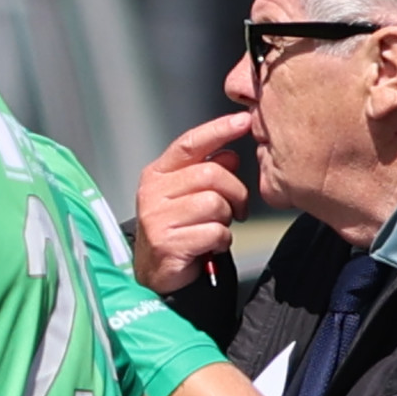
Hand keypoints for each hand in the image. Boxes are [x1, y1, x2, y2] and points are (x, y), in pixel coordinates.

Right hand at [132, 115, 253, 293]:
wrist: (156, 273)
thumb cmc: (176, 230)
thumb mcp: (190, 194)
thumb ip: (207, 171)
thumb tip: (230, 154)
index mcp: (157, 174)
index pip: (190, 143)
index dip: (219, 130)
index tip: (243, 121)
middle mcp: (152, 192)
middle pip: (211, 174)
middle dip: (235, 192)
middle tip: (237, 209)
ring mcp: (157, 217)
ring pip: (215, 203)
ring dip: (227, 219)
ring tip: (216, 228)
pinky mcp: (166, 242)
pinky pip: (214, 231)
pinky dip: (222, 240)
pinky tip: (211, 245)